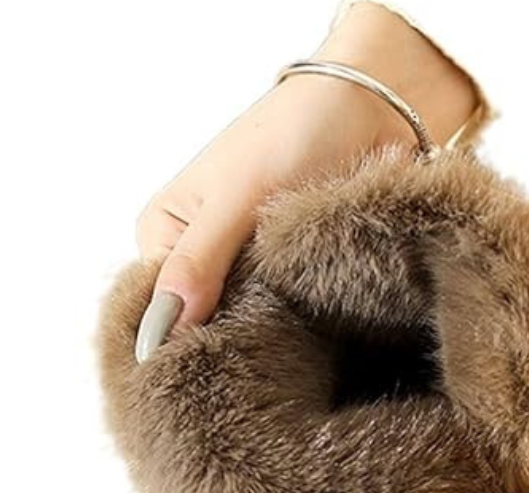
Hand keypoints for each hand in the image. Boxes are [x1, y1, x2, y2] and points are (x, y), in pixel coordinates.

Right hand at [133, 1, 478, 360]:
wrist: (373, 109)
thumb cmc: (296, 131)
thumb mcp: (237, 196)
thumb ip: (200, 260)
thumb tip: (168, 323)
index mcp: (163, 233)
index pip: (155, 308)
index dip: (180, 334)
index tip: (214, 347)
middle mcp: (194, 257)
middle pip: (196, 322)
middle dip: (224, 332)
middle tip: (260, 330)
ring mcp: (238, 271)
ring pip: (237, 324)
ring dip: (262, 326)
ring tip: (286, 316)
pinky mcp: (280, 280)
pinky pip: (276, 318)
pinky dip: (290, 320)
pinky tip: (306, 315)